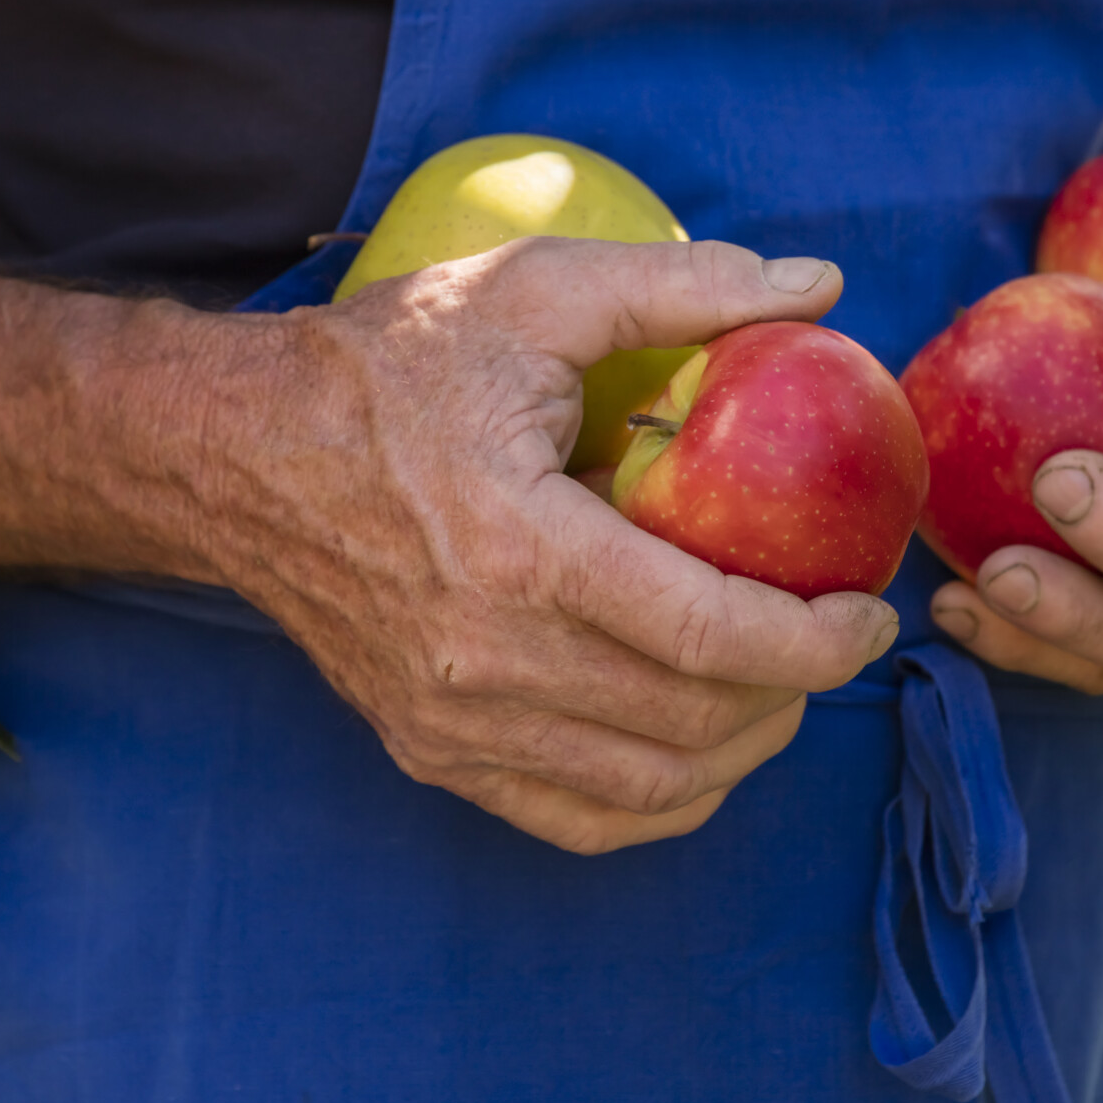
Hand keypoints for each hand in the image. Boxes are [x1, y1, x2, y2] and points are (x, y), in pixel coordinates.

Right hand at [208, 238, 898, 852]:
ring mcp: (451, 723)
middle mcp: (484, 659)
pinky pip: (578, 819)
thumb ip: (681, 284)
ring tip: (781, 684)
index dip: (816, 641)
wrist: (232, 453)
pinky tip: (701, 743)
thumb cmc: (385, 366)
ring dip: (743, 748)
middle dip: (798, 689)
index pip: (708, 635)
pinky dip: (663, 800)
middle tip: (835, 634)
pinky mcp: (429, 751)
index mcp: (518, 549)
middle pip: (693, 721)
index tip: (870, 611)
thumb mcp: (530, 290)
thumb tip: (816, 284)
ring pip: (649, 788)